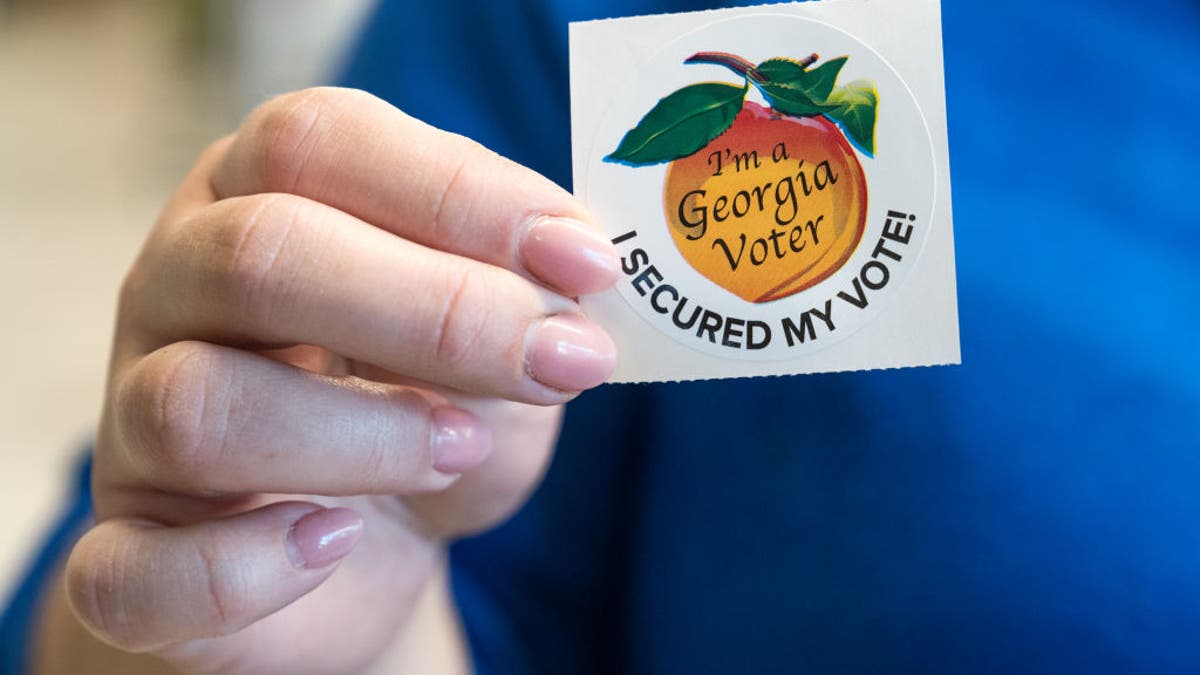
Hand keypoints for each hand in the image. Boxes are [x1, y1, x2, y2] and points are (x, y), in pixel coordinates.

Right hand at [52, 87, 618, 672]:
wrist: (360, 555)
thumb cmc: (426, 418)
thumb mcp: (493, 347)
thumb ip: (522, 305)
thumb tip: (569, 292)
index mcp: (256, 200)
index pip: (315, 141)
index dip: (460, 193)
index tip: (586, 264)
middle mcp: (176, 294)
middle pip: (258, 253)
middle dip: (434, 310)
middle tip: (556, 362)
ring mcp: (131, 429)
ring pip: (195, 404)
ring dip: (363, 434)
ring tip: (461, 449)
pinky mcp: (130, 562)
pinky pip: (137, 573)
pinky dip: (248, 566)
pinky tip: (335, 542)